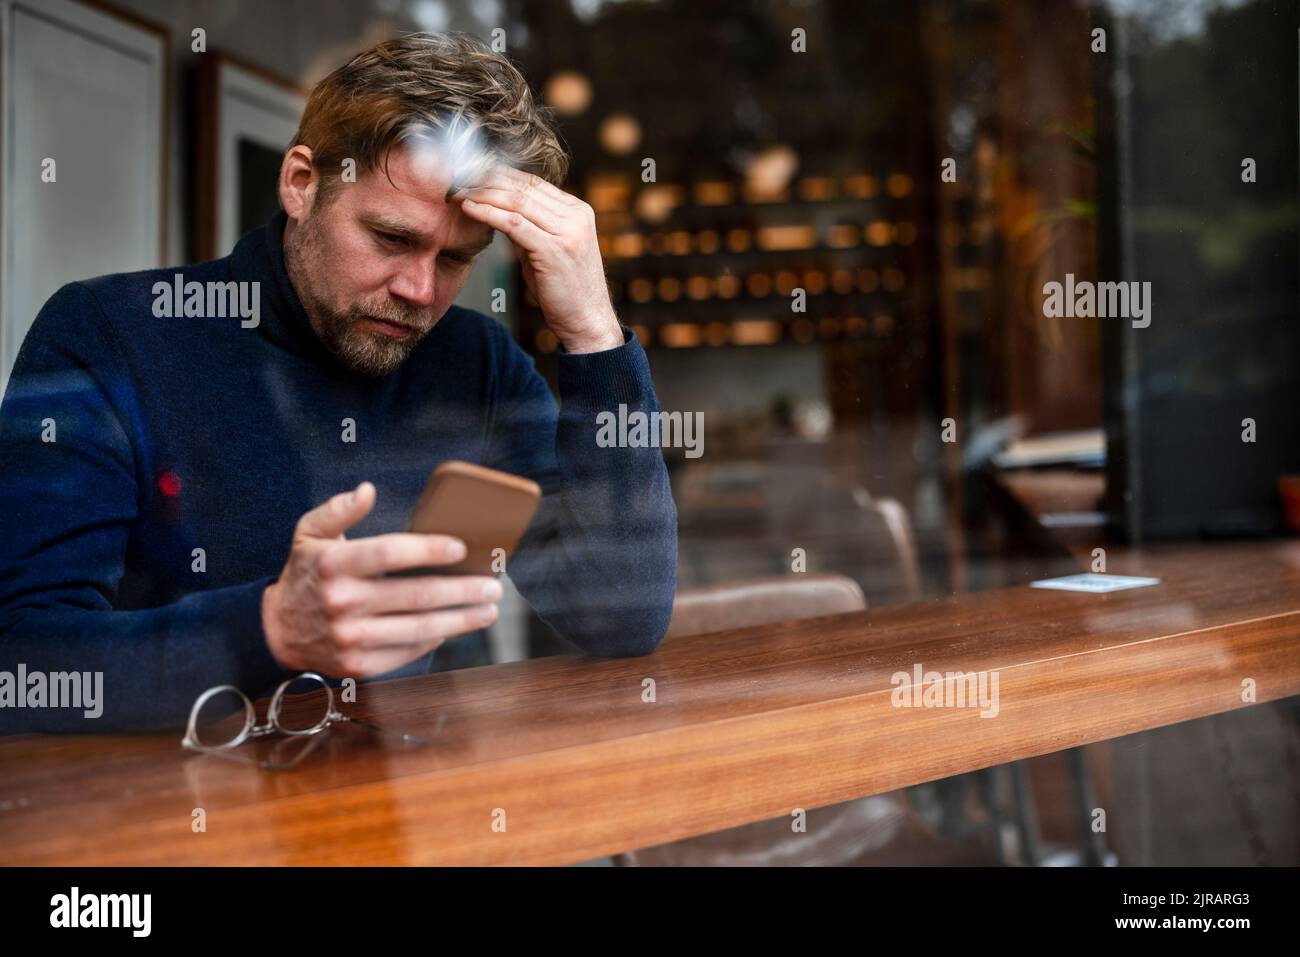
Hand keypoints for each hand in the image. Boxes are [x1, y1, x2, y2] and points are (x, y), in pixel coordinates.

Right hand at [262, 481, 502, 677]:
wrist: (277, 630)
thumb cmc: (306, 573)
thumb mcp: (309, 534)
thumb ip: (338, 510)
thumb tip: (367, 490)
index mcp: (333, 565)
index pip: (389, 553)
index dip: (429, 549)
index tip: (461, 548)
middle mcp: (342, 602)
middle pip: (416, 595)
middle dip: (462, 590)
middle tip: (493, 585)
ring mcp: (350, 638)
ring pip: (419, 628)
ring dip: (461, 620)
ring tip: (488, 610)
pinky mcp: (358, 664)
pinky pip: (407, 651)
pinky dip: (435, 639)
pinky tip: (455, 626)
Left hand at [452, 166, 623, 353]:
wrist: (588, 322)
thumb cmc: (566, 291)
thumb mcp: (548, 250)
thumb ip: (529, 228)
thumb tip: (499, 210)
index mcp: (578, 210)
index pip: (533, 182)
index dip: (499, 175)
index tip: (471, 175)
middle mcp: (576, 216)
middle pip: (524, 187)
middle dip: (486, 180)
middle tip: (457, 179)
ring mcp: (568, 231)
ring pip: (517, 201)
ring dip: (483, 194)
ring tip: (458, 193)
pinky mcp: (554, 249)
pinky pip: (514, 224)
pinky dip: (488, 213)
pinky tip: (469, 208)